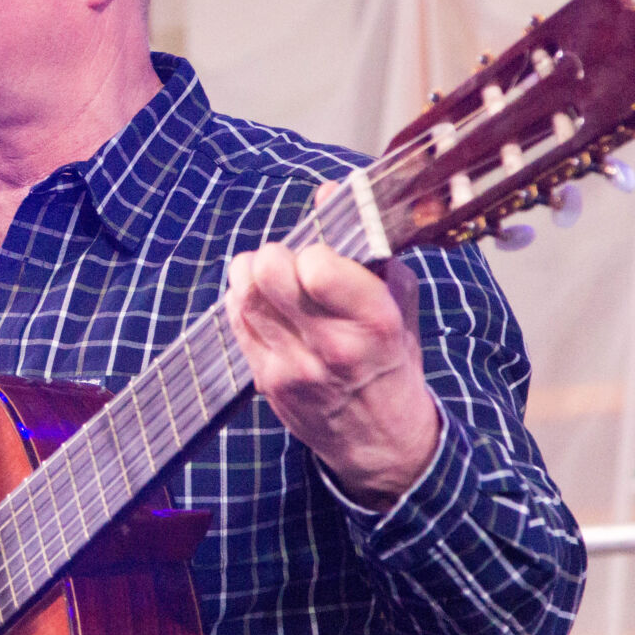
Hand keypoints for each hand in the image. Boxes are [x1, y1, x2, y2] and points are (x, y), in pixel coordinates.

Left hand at [223, 190, 438, 509]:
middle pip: (269, 274)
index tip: (322, 256)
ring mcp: (291, 367)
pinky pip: (235, 322)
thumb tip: (329, 192)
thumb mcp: (399, 304)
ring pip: (243, 295)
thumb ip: (368, 249)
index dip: (313, 250)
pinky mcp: (264, 380)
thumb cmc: (392, 364)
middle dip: (275, 254)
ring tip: (271, 274)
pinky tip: (262, 300)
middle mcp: (330, 347)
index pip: (317, 265)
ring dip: (251, 273)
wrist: (381, 442)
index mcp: (373, 324)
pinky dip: (242, 300)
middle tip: (288, 259)